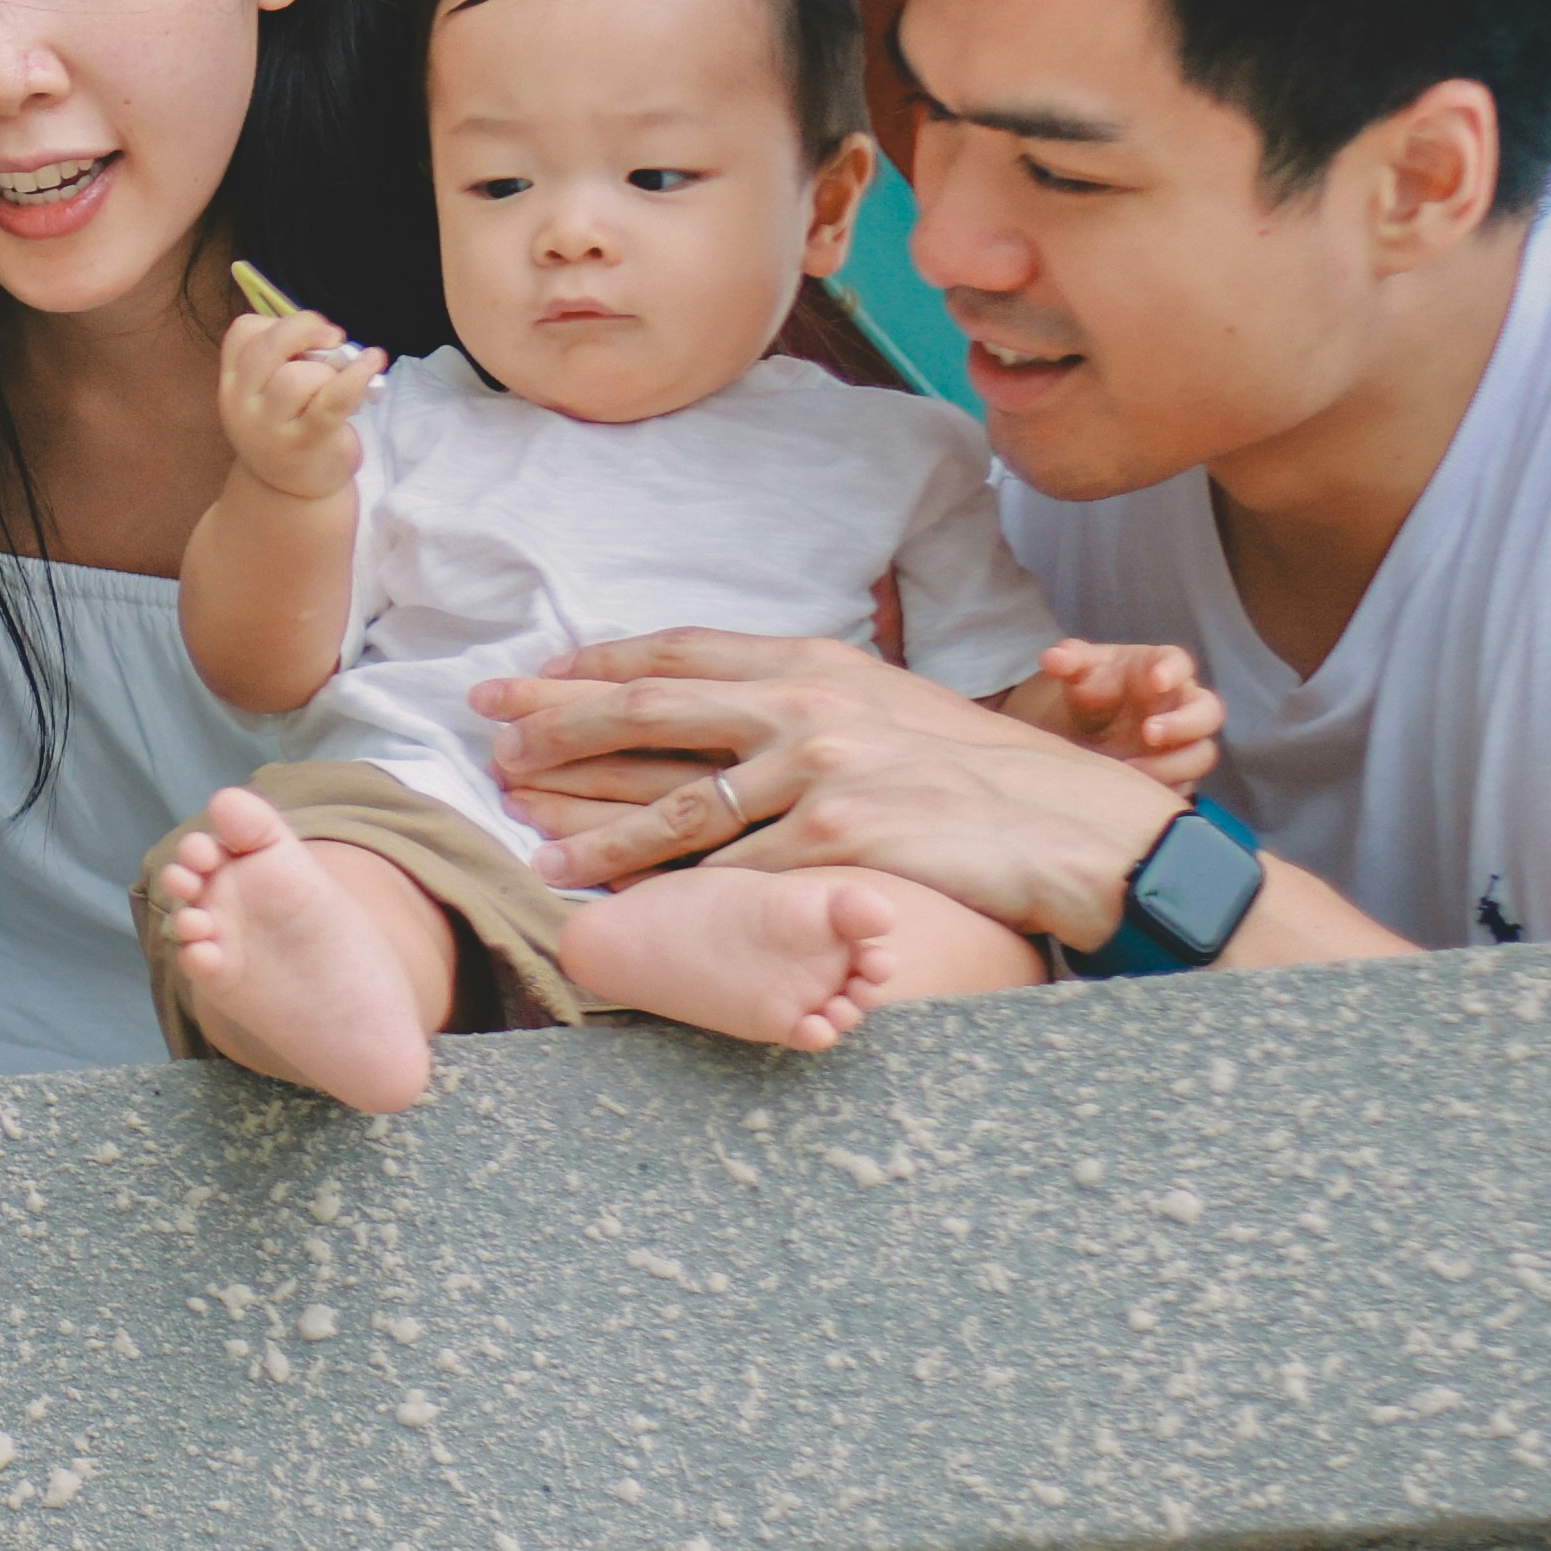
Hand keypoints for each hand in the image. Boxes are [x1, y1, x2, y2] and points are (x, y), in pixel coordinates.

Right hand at [214, 297, 383, 500]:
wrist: (292, 495)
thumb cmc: (290, 430)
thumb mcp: (271, 394)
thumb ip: (289, 360)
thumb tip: (333, 341)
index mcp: (233, 382)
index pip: (243, 332)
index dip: (279, 322)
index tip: (307, 335)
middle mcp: (240, 402)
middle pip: (268, 346)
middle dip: (305, 329)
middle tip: (333, 338)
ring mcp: (268, 427)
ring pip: (297, 377)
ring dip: (327, 371)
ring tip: (338, 383)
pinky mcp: (304, 443)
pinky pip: (331, 401)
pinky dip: (355, 377)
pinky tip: (373, 362)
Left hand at [477, 631, 1175, 956]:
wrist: (1061, 822)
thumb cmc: (974, 772)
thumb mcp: (885, 705)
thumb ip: (804, 699)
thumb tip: (730, 705)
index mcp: (813, 661)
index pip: (680, 651)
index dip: (598, 663)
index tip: (534, 673)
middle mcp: (805, 705)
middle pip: (654, 708)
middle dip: (560, 718)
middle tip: (490, 728)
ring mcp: (819, 772)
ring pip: (676, 800)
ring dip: (592, 822)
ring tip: (528, 833)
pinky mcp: (835, 840)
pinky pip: (732, 870)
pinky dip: (667, 888)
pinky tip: (615, 899)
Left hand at [1010, 636, 1225, 790]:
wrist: (1091, 726)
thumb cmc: (1096, 686)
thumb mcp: (1079, 670)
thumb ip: (1068, 660)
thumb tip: (1052, 658)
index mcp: (1161, 668)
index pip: (1179, 663)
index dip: (1173, 671)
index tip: (1157, 680)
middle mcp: (1182, 704)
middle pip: (1208, 711)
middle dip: (1184, 723)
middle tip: (1149, 733)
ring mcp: (1184, 741)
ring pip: (1201, 754)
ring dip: (1173, 764)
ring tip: (1132, 768)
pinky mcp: (1177, 773)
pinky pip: (1184, 785)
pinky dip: (1162, 788)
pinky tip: (1133, 790)